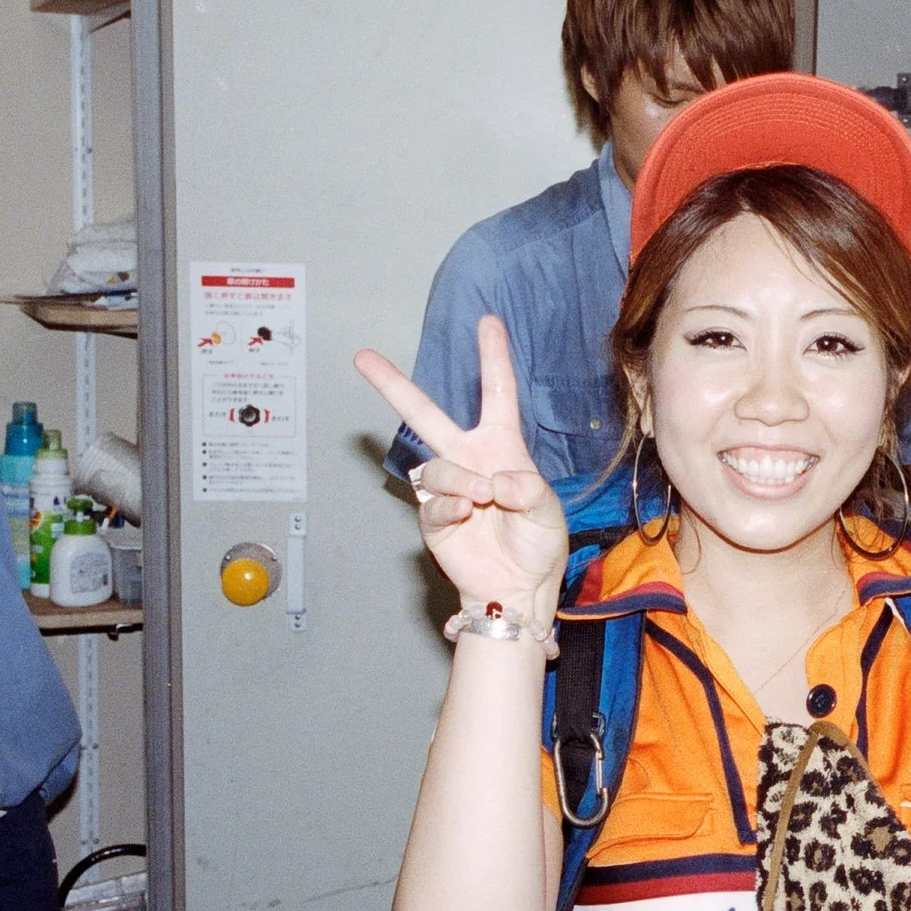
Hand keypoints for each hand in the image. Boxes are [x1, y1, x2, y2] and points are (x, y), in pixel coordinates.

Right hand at [355, 315, 566, 621]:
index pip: (497, 394)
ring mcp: (448, 489)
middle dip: (393, 386)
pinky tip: (467, 514)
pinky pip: (432, 502)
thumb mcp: (547, 511)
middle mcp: (469, 460)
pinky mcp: (434, 519)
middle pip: (425, 415)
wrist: (517, 589)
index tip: (487, 321)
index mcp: (501, 447)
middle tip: (363, 358)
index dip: (493, 358)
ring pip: (435, 467)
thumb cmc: (537, 544)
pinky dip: (450, 506)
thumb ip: (527, 491)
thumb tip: (493, 483)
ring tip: (482, 501)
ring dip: (458, 481)